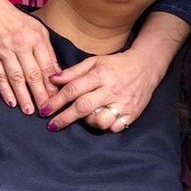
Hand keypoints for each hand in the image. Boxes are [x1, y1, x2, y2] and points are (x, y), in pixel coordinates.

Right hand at [0, 0, 59, 113]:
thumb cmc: (18, 22)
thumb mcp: (38, 30)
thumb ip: (48, 52)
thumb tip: (58, 74)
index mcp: (36, 38)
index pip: (47, 66)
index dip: (53, 84)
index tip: (58, 98)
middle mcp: (21, 45)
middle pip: (33, 74)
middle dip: (40, 94)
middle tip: (47, 110)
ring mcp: (5, 51)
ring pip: (16, 77)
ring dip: (23, 96)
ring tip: (30, 111)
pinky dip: (5, 90)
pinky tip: (11, 102)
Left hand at [43, 45, 163, 132]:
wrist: (146, 67)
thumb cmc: (115, 65)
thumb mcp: (94, 62)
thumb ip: (73, 72)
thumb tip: (52, 79)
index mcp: (100, 75)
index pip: (73, 89)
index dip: (57, 101)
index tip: (45, 110)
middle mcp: (111, 90)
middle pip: (83, 107)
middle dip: (65, 118)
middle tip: (51, 126)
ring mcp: (123, 103)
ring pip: (100, 121)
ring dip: (88, 122)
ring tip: (85, 118)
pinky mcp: (132, 113)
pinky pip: (114, 128)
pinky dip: (105, 127)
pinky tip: (102, 121)